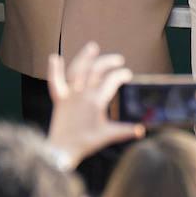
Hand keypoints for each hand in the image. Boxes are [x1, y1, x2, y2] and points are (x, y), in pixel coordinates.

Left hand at [46, 42, 142, 166]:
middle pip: (96, 70)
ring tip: (93, 46)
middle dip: (108, 62)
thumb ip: (125, 130)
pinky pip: (55, 82)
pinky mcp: (59, 99)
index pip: (111, 81)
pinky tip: (55, 57)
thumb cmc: (86, 143)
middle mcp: (82, 94)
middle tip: (118, 60)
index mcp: (96, 102)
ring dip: (84, 57)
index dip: (121, 75)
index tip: (127, 75)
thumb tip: (142, 129)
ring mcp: (69, 95)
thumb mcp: (107, 136)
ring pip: (77, 70)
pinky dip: (54, 70)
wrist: (63, 150)